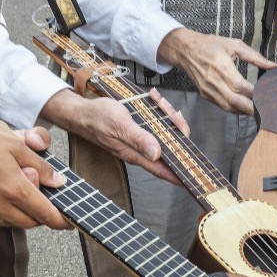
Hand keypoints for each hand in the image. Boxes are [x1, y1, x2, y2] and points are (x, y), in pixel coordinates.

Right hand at [0, 122, 68, 229]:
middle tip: (44, 192)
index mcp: (13, 189)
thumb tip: (57, 181)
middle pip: (32, 221)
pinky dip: (9, 211)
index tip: (71, 220)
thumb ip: (39, 164)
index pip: (46, 214)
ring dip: (25, 212)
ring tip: (22, 186)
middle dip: (43, 212)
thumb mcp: (12, 144)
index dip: (61, 219)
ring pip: (15, 222)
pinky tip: (5, 191)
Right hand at [40, 90, 184, 183]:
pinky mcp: (139, 131)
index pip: (163, 169)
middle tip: (174, 114)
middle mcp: (141, 150)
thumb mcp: (119, 125)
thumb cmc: (97, 118)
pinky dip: (159, 111)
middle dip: (177, 130)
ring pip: (165, 133)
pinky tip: (155, 100)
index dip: (180, 175)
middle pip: (170, 147)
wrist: (81, 112)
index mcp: (137, 154)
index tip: (195, 176)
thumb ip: (138, 139)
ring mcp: (140, 140)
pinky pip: (156, 123)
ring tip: (159, 101)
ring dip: (167, 117)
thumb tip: (156, 153)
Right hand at [157, 28, 274, 115]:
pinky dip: (234, 109)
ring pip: (228, 106)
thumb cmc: (210, 45)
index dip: (255, 93)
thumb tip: (273, 66)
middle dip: (251, 108)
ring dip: (244, 111)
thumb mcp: (234, 45)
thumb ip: (255, 57)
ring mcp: (208, 89)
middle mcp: (213, 80)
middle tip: (265, 110)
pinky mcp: (205, 94)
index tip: (267, 95)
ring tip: (257, 111)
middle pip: (235, 100)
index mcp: (221, 66)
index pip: (241, 86)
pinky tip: (244, 108)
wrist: (185, 50)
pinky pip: (221, 105)